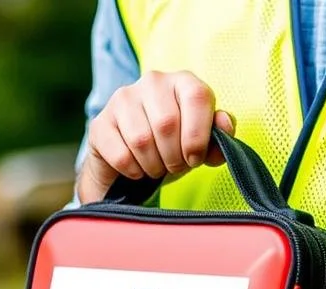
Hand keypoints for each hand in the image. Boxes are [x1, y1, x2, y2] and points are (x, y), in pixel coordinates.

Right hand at [76, 70, 235, 202]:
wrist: (135, 163)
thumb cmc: (177, 148)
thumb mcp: (203, 145)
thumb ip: (220, 136)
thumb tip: (225, 124)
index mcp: (183, 81)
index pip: (198, 98)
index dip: (198, 136)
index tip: (195, 158)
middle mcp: (152, 82)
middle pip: (167, 123)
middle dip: (175, 156)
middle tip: (175, 165)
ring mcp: (122, 98)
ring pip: (142, 140)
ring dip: (154, 165)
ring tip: (157, 167)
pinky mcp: (100, 122)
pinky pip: (121, 154)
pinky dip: (134, 171)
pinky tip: (137, 168)